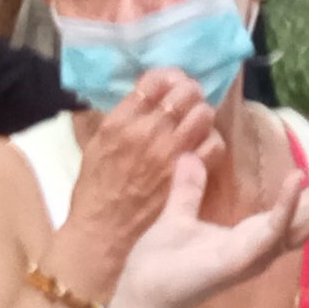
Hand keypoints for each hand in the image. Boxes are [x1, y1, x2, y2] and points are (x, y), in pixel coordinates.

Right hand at [51, 75, 217, 281]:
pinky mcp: (185, 174)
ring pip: (203, 115)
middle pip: (185, 92)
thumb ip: (122, 118)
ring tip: (196, 120)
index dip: (168, 76)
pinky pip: (212, 146)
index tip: (169, 83)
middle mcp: (147, 132)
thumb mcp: (97, 144)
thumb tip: (145, 97)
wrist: (103, 230)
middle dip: (189, 91)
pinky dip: (211, 141)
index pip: (155, 81)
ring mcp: (169, 152)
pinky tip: (202, 145)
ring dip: (202, 114)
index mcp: (120, 121)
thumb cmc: (95, 188)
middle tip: (187, 99)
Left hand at [108, 149, 308, 307]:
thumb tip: (191, 157)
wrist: (142, 291)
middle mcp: (262, 247)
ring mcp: (255, 255)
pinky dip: (286, 207)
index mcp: (253, 235)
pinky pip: (269, 231)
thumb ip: (189, 188)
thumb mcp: (179, 215)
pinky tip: (299, 180)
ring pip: (302, 224)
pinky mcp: (240, 260)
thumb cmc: (161, 262)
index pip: (299, 207)